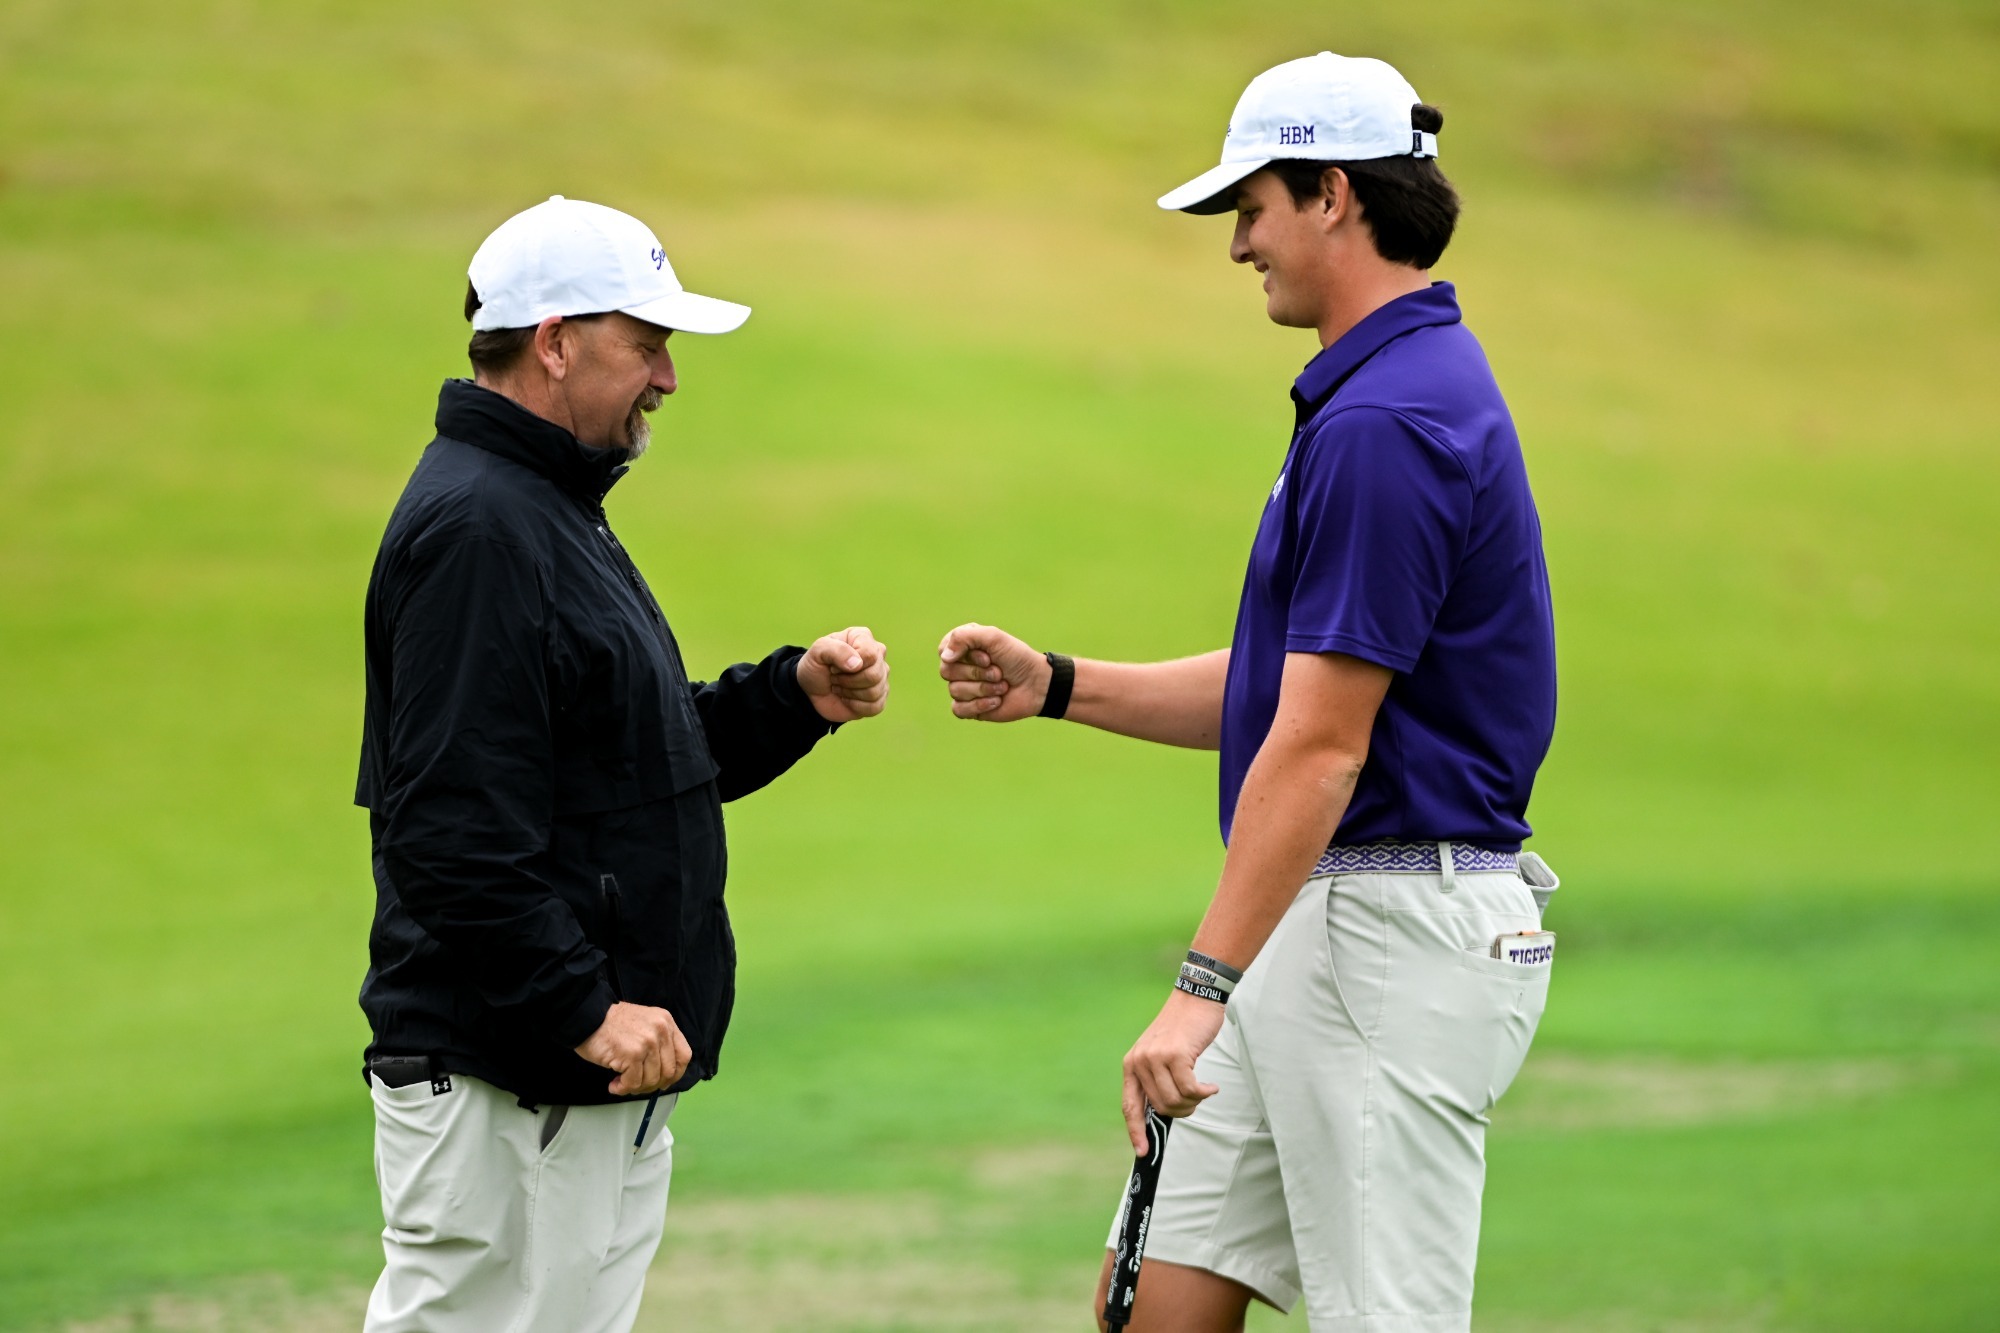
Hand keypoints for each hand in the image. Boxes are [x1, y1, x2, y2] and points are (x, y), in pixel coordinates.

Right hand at [575, 1001, 692, 1095]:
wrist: (587, 1016)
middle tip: (636, 1085)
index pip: (684, 1055)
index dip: (676, 1074)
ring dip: (634, 1087)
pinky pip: (633, 1083)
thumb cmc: (610, 1023)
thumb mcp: (645, 1025)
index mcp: (666, 1022)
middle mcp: (661, 1030)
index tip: (664, 1081)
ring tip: (621, 1082)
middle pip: (668, 1071)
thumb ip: (658, 1044)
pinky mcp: (632, 1054)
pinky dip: (622, 1088)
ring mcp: (647, 1042)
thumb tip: (665, 1077)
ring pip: (651, 1080)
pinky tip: (614, 1084)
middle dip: (652, 1084)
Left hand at [797, 627, 889, 723]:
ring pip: (874, 691)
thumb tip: (857, 665)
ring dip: (849, 693)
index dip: (848, 664)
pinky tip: (847, 699)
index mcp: (864, 638)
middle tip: (834, 677)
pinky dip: (855, 706)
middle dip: (847, 680)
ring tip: (839, 686)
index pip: (870, 654)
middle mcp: (878, 655)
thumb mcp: (817, 651)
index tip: (832, 665)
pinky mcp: (879, 698)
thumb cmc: (816, 666)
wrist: (811, 690)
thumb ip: (836, 650)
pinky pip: (875, 706)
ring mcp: (881, 677)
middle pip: (874, 675)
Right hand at [937, 623, 1049, 721]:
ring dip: (984, 689)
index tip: (988, 655)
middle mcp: (960, 666)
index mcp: (962, 647)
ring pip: (955, 691)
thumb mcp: (993, 637)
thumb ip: (964, 637)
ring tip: (1002, 686)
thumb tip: (944, 657)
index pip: (944, 651)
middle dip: (977, 673)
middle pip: (947, 671)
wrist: (1037, 684)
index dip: (965, 656)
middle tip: (999, 672)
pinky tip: (997, 701)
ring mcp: (963, 688)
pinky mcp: (969, 708)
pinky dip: (979, 705)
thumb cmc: (1017, 658)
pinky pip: (958, 709)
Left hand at [1121, 989, 1223, 1151]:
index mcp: (1131, 1065)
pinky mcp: (1176, 1055)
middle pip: (1161, 1108)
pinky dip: (1204, 1092)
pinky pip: (1191, 1090)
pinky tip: (1211, 1087)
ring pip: (1176, 1100)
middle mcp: (1139, 1062)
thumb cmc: (1182, 1030)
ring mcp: (1156, 1058)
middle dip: (1182, 1110)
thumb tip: (1163, 1112)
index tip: (1143, 1152)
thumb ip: (1156, 1079)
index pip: (1130, 1106)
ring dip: (1194, 1101)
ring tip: (1203, 1089)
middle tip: (1196, 1100)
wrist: (1195, 999)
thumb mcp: (1160, 1054)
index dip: (1136, 1131)